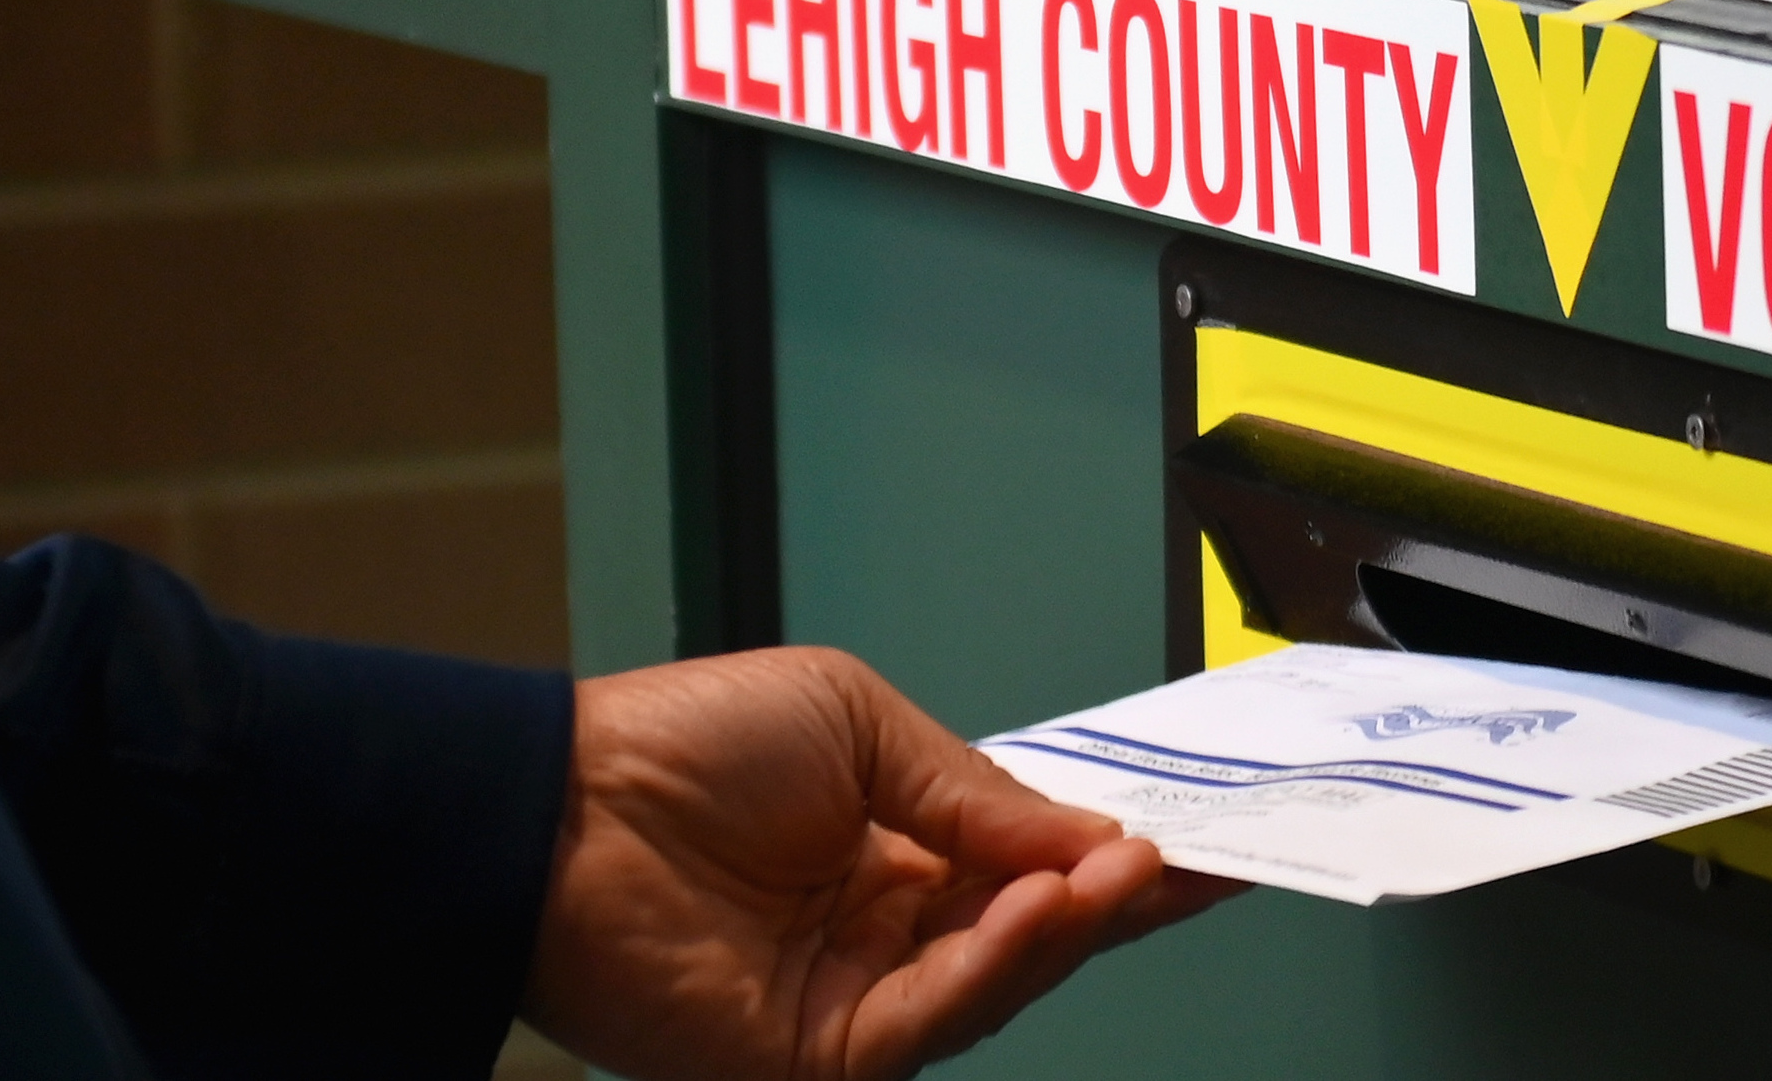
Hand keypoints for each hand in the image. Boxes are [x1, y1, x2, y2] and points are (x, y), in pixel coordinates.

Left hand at [521, 647, 1237, 1080]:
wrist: (562, 810)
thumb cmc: (686, 745)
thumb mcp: (859, 724)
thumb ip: (971, 790)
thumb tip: (1085, 834)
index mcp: (899, 844)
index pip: (1032, 858)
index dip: (1114, 848)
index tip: (1206, 831)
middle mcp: (889, 930)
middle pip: (1037, 930)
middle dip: (1126, 898)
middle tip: (1210, 862)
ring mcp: (859, 1000)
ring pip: (1001, 979)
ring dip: (1070, 927)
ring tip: (1124, 870)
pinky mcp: (820, 1058)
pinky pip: (934, 1017)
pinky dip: (996, 964)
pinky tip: (1035, 907)